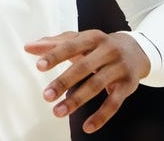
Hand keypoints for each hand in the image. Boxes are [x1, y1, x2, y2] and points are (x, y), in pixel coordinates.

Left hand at [24, 29, 149, 133]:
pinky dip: (101, 116)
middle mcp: (107, 50)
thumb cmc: (98, 46)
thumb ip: (54, 44)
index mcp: (92, 37)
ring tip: (58, 112)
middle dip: (64, 82)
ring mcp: (119, 68)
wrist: (135, 50)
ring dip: (76, 100)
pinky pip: (115, 103)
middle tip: (46, 96)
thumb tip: (28, 47)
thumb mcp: (79, 40)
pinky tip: (87, 127)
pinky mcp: (128, 85)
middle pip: (84, 67)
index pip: (71, 46)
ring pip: (97, 85)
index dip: (55, 56)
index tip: (39, 66)